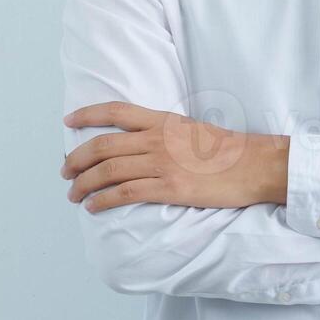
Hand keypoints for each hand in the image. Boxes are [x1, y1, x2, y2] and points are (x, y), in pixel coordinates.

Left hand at [61, 102, 288, 212]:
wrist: (255, 164)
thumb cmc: (229, 150)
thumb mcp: (193, 129)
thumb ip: (167, 133)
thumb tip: (145, 143)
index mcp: (164, 121)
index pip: (116, 112)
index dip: (88, 115)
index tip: (68, 120)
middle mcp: (158, 139)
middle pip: (104, 146)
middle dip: (77, 158)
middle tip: (64, 171)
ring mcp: (163, 164)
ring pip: (109, 171)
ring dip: (84, 183)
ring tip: (73, 193)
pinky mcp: (170, 188)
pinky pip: (125, 193)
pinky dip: (103, 201)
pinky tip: (93, 206)